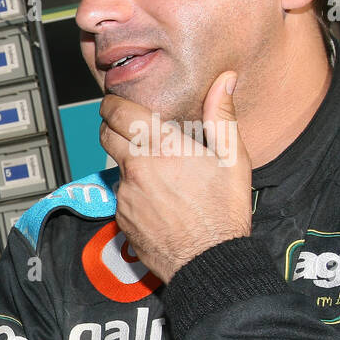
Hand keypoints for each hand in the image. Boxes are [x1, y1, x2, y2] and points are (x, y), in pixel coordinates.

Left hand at [99, 72, 253, 282]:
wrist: (208, 259)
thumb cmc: (224, 209)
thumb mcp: (233, 158)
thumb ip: (222, 116)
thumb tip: (224, 81)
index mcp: (161, 147)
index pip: (118, 112)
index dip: (112, 103)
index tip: (116, 101)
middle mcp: (135, 167)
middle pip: (106, 135)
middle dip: (114, 126)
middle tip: (130, 127)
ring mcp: (124, 193)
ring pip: (115, 166)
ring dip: (127, 161)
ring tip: (156, 169)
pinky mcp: (120, 215)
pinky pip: (120, 194)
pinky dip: (132, 190)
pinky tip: (156, 197)